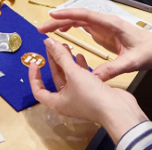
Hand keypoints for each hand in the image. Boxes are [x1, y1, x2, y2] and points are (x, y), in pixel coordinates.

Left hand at [30, 37, 146, 140]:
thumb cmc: (92, 96)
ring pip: (69, 76)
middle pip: (55, 78)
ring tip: (66, 46)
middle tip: (52, 45)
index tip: (35, 62)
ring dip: (67, 62)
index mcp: (57, 102)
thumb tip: (49, 42)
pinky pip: (81, 78)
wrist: (118, 109)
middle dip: (53, 61)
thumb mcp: (74, 74)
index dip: (34, 76)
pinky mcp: (91, 92)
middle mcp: (66, 101)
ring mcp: (80, 97)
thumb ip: (61, 57)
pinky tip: (80, 56)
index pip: (38, 90)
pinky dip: (79, 67)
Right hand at [39, 9, 151, 80]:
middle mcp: (105, 22)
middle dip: (59, 20)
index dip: (67, 15)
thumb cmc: (149, 52)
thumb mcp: (133, 63)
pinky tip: (63, 32)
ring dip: (63, 23)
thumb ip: (114, 69)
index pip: (85, 16)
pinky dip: (71, 27)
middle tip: (41, 27)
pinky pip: (84, 26)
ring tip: (47, 30)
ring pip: (79, 20)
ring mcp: (104, 26)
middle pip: (77, 17)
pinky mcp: (104, 32)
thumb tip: (94, 78)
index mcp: (111, 24)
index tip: (51, 15)